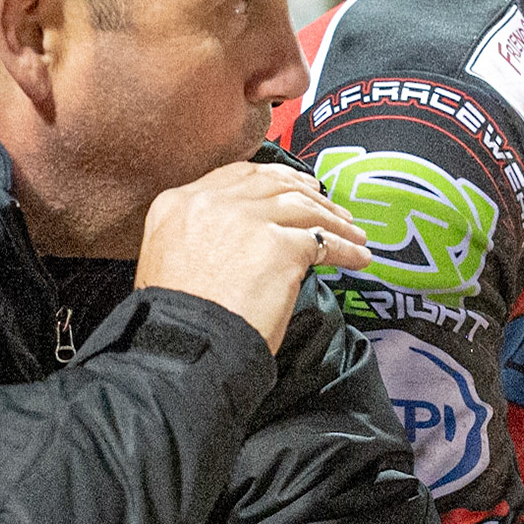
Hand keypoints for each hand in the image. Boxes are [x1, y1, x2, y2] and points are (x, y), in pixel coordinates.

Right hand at [135, 162, 370, 353]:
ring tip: (354, 234)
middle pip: (274, 185)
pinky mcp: (280, 245)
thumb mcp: (166, 258)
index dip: (274, 178)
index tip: (296, 185)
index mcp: (179, 203)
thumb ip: (197, 234)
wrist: (184, 347)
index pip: (237, 176)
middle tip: (330, 206)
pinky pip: (323, 241)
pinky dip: (346, 249)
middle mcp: (213, 203)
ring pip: (303, 207)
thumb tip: (238, 237)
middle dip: (308, 192)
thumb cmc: (177, 321)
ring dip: (334, 221)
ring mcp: (248, 220)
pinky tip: (357, 258)